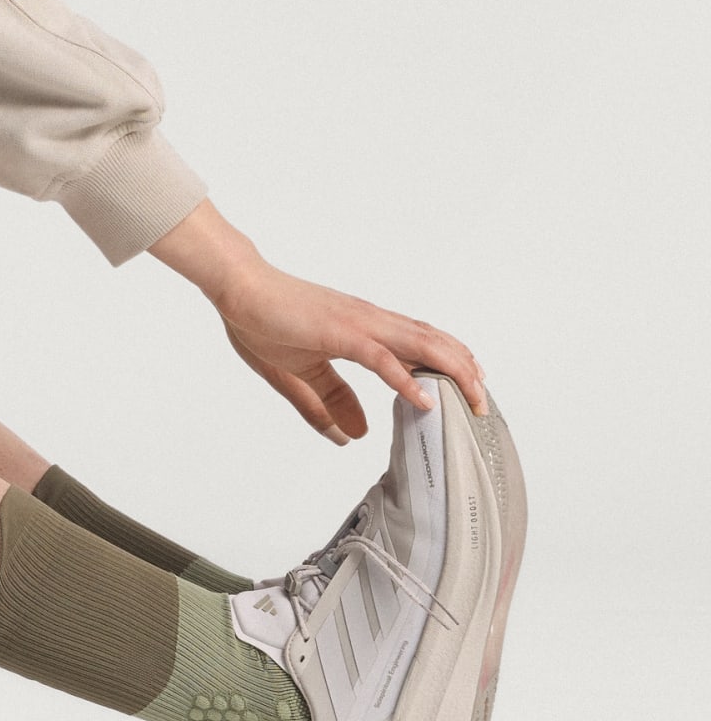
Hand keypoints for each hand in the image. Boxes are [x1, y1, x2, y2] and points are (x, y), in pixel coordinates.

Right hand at [210, 261, 487, 441]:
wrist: (236, 286)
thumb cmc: (260, 319)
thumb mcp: (299, 372)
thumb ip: (327, 402)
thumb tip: (352, 434)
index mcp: (361, 329)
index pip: (419, 344)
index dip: (450, 366)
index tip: (469, 392)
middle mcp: (368, 321)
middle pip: (433, 344)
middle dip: (465, 373)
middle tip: (484, 404)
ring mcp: (357, 324)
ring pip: (420, 346)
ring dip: (452, 373)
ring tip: (474, 399)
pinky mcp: (339, 332)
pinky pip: (382, 359)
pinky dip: (406, 381)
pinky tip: (424, 400)